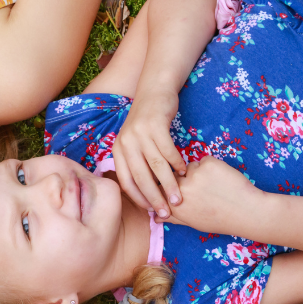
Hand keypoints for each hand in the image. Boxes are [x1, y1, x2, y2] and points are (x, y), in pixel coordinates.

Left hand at [113, 91, 186, 217]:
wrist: (154, 91)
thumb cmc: (147, 123)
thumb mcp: (135, 142)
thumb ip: (137, 163)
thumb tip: (146, 192)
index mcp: (118, 150)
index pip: (125, 181)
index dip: (138, 199)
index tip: (151, 212)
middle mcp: (125, 142)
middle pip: (140, 176)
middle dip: (154, 197)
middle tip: (167, 212)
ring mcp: (139, 133)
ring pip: (156, 165)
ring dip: (168, 184)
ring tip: (178, 197)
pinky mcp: (154, 124)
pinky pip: (167, 149)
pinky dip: (176, 162)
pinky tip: (184, 170)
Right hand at [161, 158, 267, 234]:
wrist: (245, 212)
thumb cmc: (219, 219)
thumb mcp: (192, 222)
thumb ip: (172, 217)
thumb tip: (154, 218)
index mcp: (174, 204)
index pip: (161, 188)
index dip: (170, 188)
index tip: (180, 192)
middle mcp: (181, 189)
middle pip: (174, 175)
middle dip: (186, 181)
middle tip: (203, 191)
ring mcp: (195, 175)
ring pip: (190, 167)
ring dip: (198, 173)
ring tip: (213, 187)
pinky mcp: (208, 164)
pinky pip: (204, 161)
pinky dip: (212, 168)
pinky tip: (220, 180)